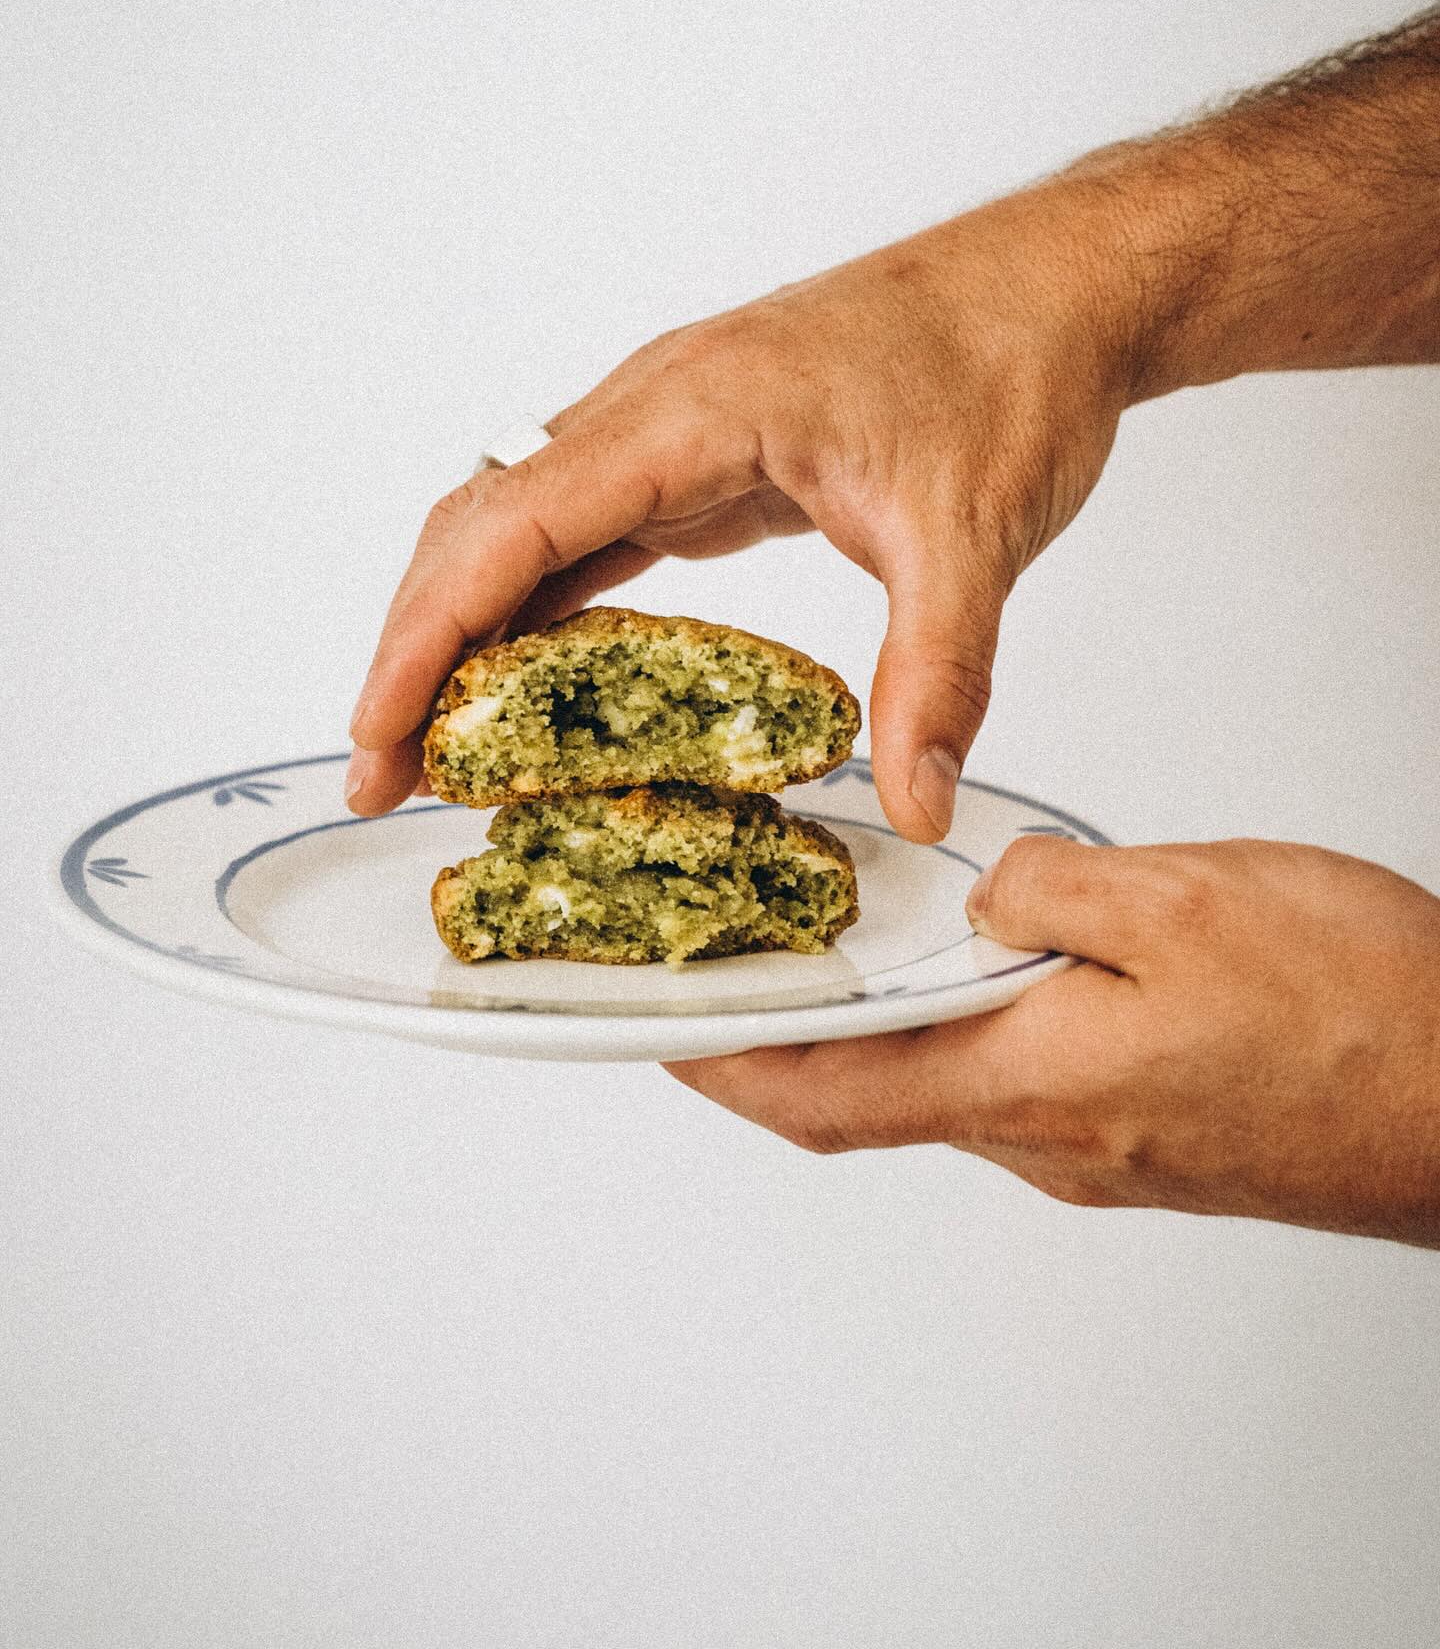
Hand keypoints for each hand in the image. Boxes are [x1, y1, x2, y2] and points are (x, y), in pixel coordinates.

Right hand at [346, 177, 1144, 833]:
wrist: (1060, 285)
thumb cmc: (1009, 366)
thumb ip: (937, 675)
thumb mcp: (973, 537)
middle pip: (481, 525)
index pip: (510, 525)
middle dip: (418, 650)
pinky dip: (541, 607)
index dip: (427, 637)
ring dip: (467, 629)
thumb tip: (920, 802)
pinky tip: (532, 681)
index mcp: (691, 410)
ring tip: (440, 747)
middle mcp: (655, 409)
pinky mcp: (705, 457)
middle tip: (388, 772)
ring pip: (522, 526)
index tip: (382, 733)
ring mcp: (672, 429)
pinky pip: (589, 531)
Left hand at [665, 837, 1439, 1249]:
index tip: (654, 1032)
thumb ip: (1046, 888)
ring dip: (902, 1016)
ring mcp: (1100, 1149)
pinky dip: (984, 1020)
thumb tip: (984, 892)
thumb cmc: (1361, 1016)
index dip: (722, 1067)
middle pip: (875, 1090)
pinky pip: (1029, 1076)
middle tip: (752, 950)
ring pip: (958, 1077)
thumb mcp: (1179, 897)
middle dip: (799, 1030)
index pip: (823, 1094)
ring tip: (881, 927)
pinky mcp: (1149, 1138)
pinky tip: (1016, 953)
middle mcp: (1048, 1138)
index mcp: (1029, 1081)